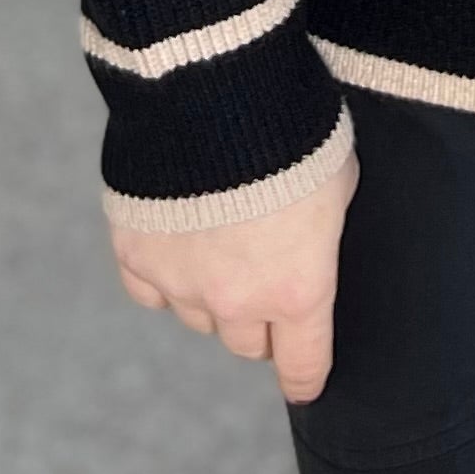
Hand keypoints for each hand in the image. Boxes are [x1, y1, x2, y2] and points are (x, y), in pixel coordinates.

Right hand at [108, 143, 357, 402]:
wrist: (216, 90)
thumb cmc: (294, 128)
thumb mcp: (339, 181)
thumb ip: (323, 233)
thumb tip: (314, 245)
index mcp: (297, 290)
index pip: (303, 366)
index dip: (306, 377)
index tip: (305, 382)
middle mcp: (236, 301)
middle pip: (246, 342)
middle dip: (258, 318)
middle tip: (263, 276)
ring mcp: (181, 283)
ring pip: (198, 317)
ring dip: (210, 293)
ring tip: (220, 240)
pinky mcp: (136, 255)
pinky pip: (151, 291)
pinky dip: (165, 273)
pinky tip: (178, 238)